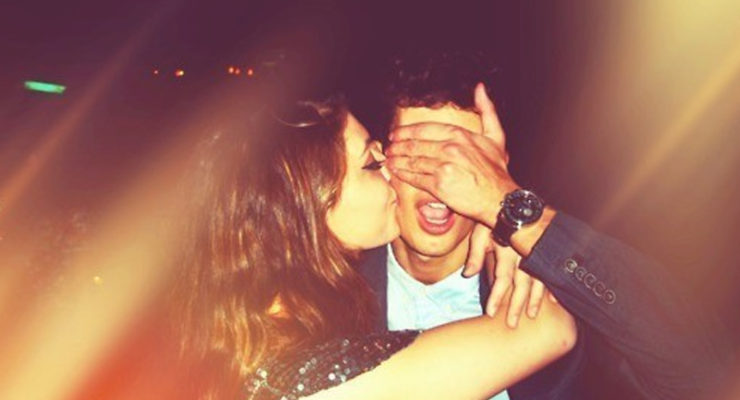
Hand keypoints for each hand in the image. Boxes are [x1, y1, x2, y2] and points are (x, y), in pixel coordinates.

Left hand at [386, 83, 516, 225]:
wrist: (500, 198)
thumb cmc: (496, 170)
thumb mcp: (496, 136)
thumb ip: (486, 110)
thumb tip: (480, 87)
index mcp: (459, 135)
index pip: (424, 129)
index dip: (406, 131)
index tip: (396, 134)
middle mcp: (449, 149)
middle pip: (415, 145)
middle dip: (398, 146)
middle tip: (389, 147)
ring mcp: (443, 167)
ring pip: (413, 161)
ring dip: (397, 160)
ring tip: (388, 159)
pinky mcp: (439, 186)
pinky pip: (416, 178)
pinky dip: (403, 175)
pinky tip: (396, 173)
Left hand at [464, 223, 546, 327]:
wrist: (514, 202)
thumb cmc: (493, 217)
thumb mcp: (480, 231)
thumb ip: (475, 253)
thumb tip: (468, 274)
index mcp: (507, 251)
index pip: (502, 279)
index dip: (496, 297)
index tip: (491, 313)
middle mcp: (523, 254)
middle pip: (521, 285)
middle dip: (516, 306)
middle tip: (512, 325)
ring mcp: (534, 252)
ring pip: (537, 280)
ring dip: (534, 300)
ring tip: (531, 315)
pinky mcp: (541, 251)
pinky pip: (548, 271)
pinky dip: (550, 286)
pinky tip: (553, 301)